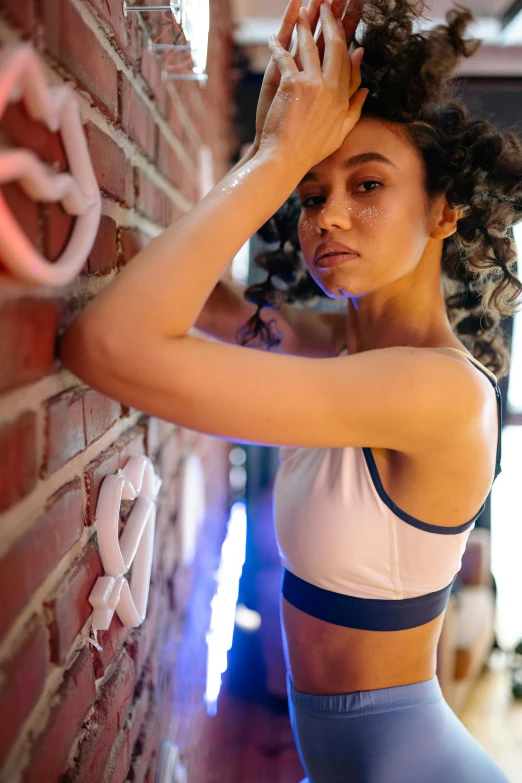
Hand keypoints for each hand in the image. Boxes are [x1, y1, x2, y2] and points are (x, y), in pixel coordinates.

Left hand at [258, 2, 368, 172]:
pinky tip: (272, 38)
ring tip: (301, 13)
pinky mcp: (292, 85)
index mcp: (342, 98)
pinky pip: (285, 58)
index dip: (345, 40)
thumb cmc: (311, 149)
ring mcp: (312, 85)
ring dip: (304, 27)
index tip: (343, 26)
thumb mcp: (341, 131)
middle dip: (330, 23)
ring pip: (310, 46)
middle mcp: (331, 88)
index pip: (347, 61)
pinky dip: (278, 47)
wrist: (286, 159)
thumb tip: (366, 89)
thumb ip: (355, 108)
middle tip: (325, 6)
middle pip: (334, 47)